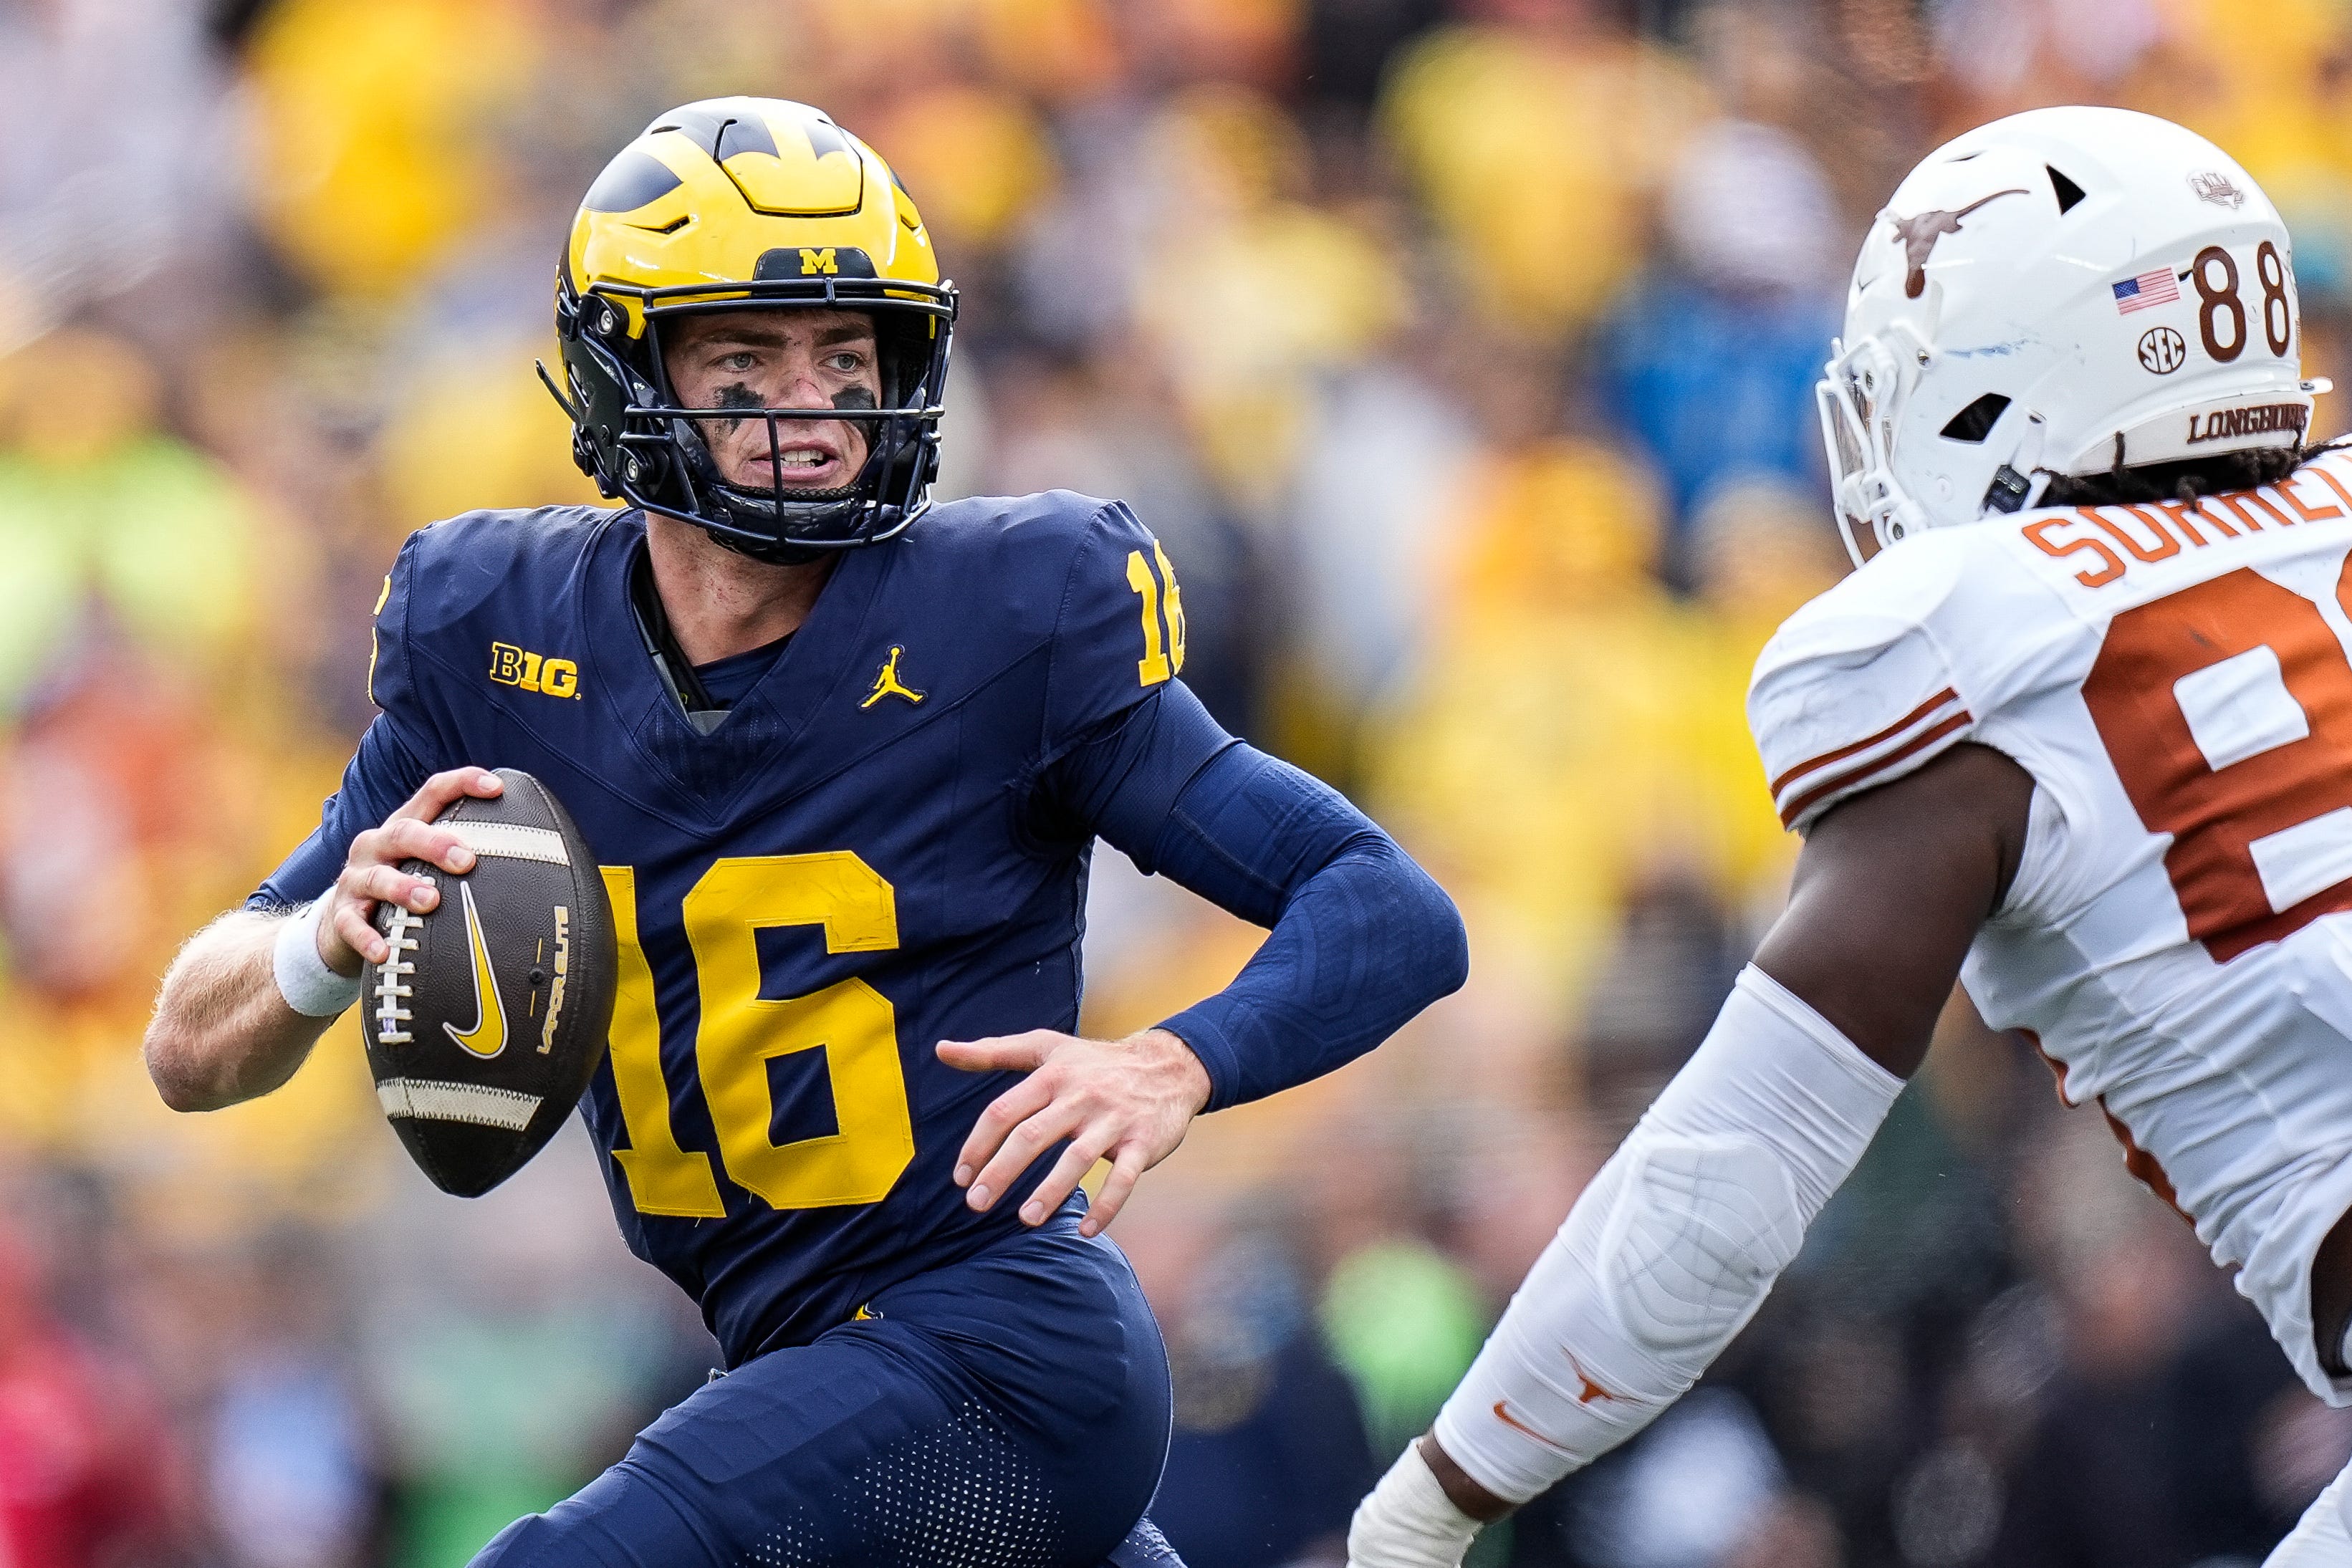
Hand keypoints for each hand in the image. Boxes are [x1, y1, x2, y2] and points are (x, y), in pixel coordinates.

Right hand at [317, 768, 503, 974]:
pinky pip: (352, 925)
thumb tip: (537, 863)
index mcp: (405, 827)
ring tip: (430, 901)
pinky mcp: (342, 915)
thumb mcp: (427, 865)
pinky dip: (368, 938)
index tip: (497, 788)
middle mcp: (377, 846)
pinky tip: (384, 951)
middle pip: (403, 831)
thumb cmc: (401, 890)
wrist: (341, 925)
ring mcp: (357, 879)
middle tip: (466, 859)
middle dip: (435, 842)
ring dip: (404, 888)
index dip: (462, 784)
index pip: (432, 793)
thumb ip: (465, 858)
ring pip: (379, 877)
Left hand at [937, 1028, 1210, 1236]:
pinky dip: (1107, 1206)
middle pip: (1032, 1135)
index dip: (978, 1145)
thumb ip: (993, 1051)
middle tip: (976, 1204)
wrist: (1170, 1066)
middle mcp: (1081, 1095)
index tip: (961, 1177)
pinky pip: (1124, 1178)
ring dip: (1050, 1191)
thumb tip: (941, 1050)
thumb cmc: (1095, 1062)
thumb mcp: (1046, 1047)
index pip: (1004, 1111)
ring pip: (1077, 1158)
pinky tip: (1086, 1230)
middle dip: (1001, 1172)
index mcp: (1052, 1075)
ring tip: (1026, 1220)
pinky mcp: (1143, 1142)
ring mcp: (1113, 1119)